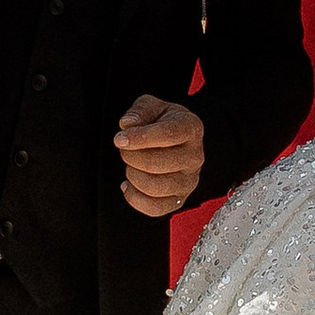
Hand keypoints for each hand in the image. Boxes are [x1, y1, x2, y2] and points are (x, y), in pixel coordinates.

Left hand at [115, 93, 206, 217]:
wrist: (174, 141)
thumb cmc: (161, 122)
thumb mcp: (151, 106)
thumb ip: (139, 111)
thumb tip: (128, 125)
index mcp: (191, 128)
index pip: (168, 135)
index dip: (140, 138)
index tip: (120, 139)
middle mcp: (195, 157)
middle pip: (158, 163)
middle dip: (131, 156)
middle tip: (124, 149)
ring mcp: (189, 181)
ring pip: (155, 187)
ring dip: (133, 175)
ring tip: (130, 164)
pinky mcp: (179, 200)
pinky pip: (154, 208)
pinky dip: (134, 198)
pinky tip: (129, 184)